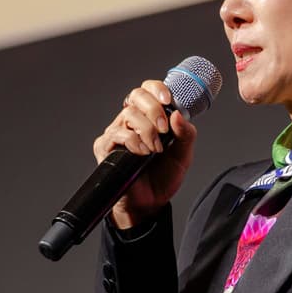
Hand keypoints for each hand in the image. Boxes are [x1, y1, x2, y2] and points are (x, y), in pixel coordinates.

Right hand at [92, 81, 197, 229]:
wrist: (150, 203)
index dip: (157, 89)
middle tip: (164, 130)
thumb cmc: (163, 177)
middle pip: (136, 96)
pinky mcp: (105, 147)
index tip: (168, 100)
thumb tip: (178, 115)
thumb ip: (185, 134)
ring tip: (155, 150)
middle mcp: (130, 121)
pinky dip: (134, 142)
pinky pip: (117, 134)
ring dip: (147, 130)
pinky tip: (142, 154)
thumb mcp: (183, 155)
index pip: (148, 90)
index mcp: (149, 117)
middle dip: (154, 110)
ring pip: (129, 114)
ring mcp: (117, 133)